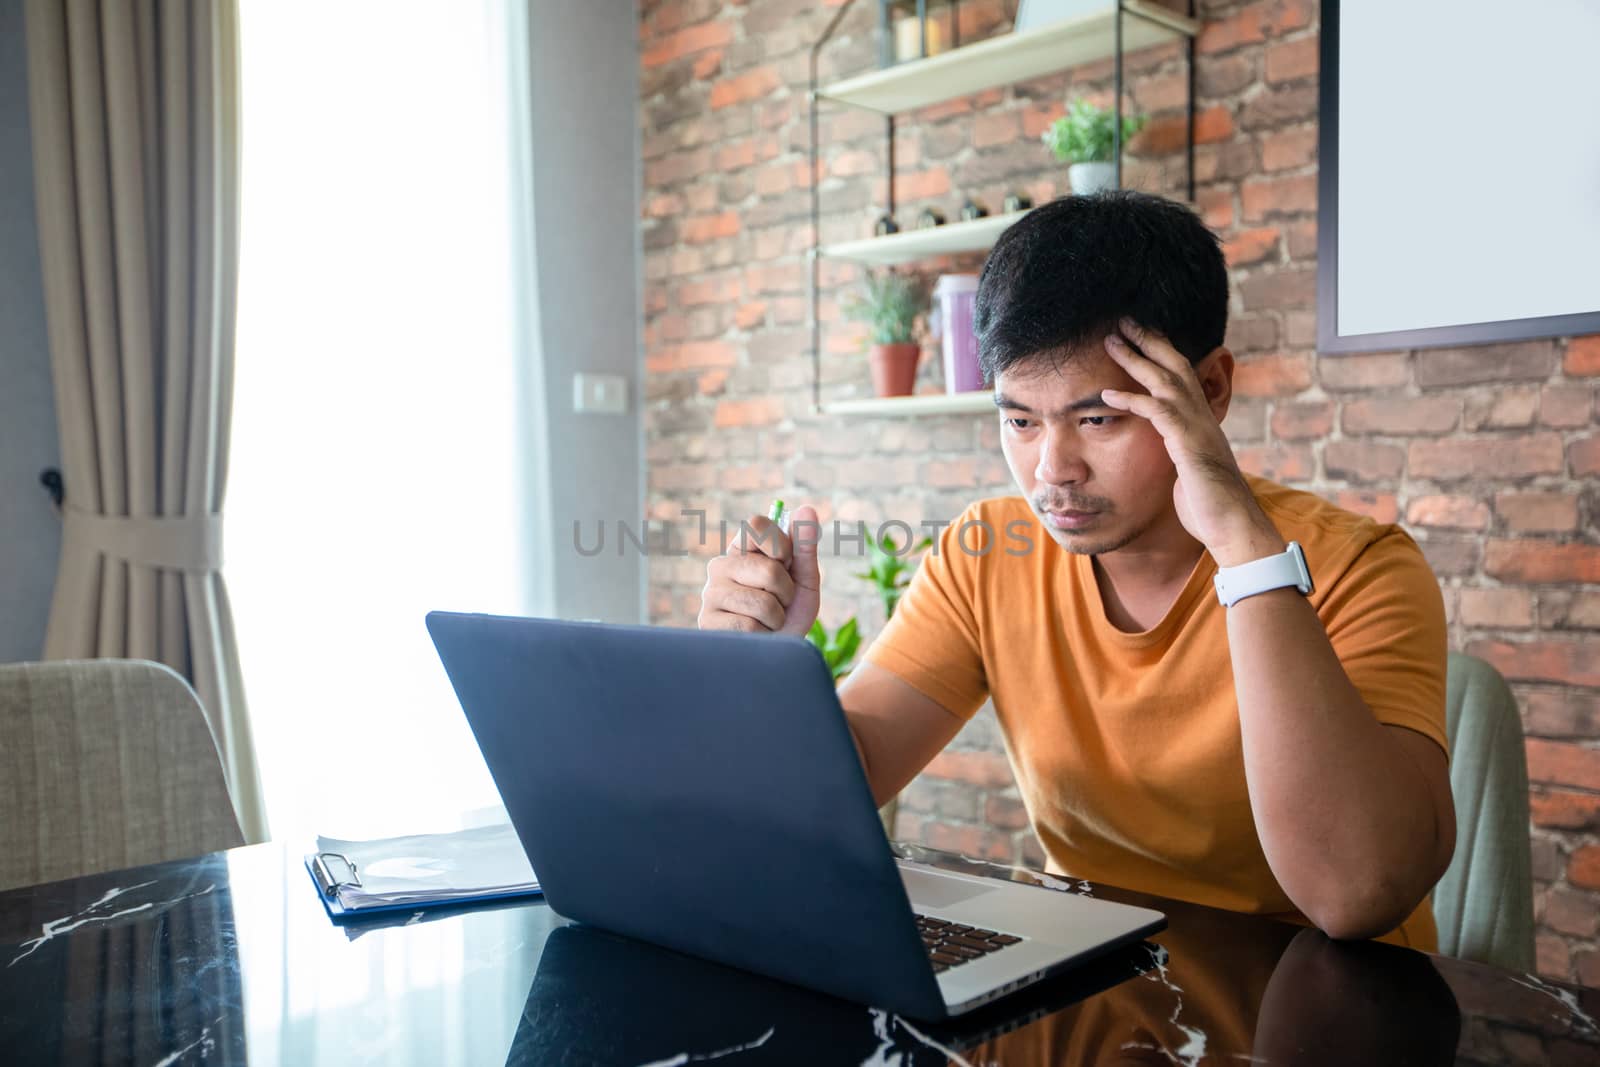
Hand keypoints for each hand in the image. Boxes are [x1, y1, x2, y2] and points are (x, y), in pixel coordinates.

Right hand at [697, 504, 821, 635]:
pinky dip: (762, 634)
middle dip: (786, 592)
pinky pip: (748, 625)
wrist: (776, 654)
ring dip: (777, 617)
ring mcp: (710, 592)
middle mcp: (721, 565)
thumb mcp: (805, 580)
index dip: (781, 545)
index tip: (787, 562)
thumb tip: (807, 508)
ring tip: (767, 621)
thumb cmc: (789, 613)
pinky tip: (754, 635)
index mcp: (743, 549)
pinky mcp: (706, 621)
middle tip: (780, 602)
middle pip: (769, 569)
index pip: (757, 524)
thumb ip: (805, 547)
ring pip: (761, 602)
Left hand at [1100, 319, 1283, 566]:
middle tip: (1123, 321)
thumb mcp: (1190, 474)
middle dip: (1150, 340)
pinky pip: (1157, 412)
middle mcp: (1202, 418)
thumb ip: (1178, 457)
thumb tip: (1169, 458)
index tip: (1139, 336)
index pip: (1182, 377)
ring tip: (1110, 340)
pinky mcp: (1188, 445)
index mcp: (1201, 422)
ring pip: (1166, 380)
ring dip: (1136, 358)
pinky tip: (1107, 393)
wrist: (1234, 529)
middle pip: (1175, 366)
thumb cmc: (1211, 509)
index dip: (1161, 354)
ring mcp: (1197, 429)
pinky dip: (1131, 399)